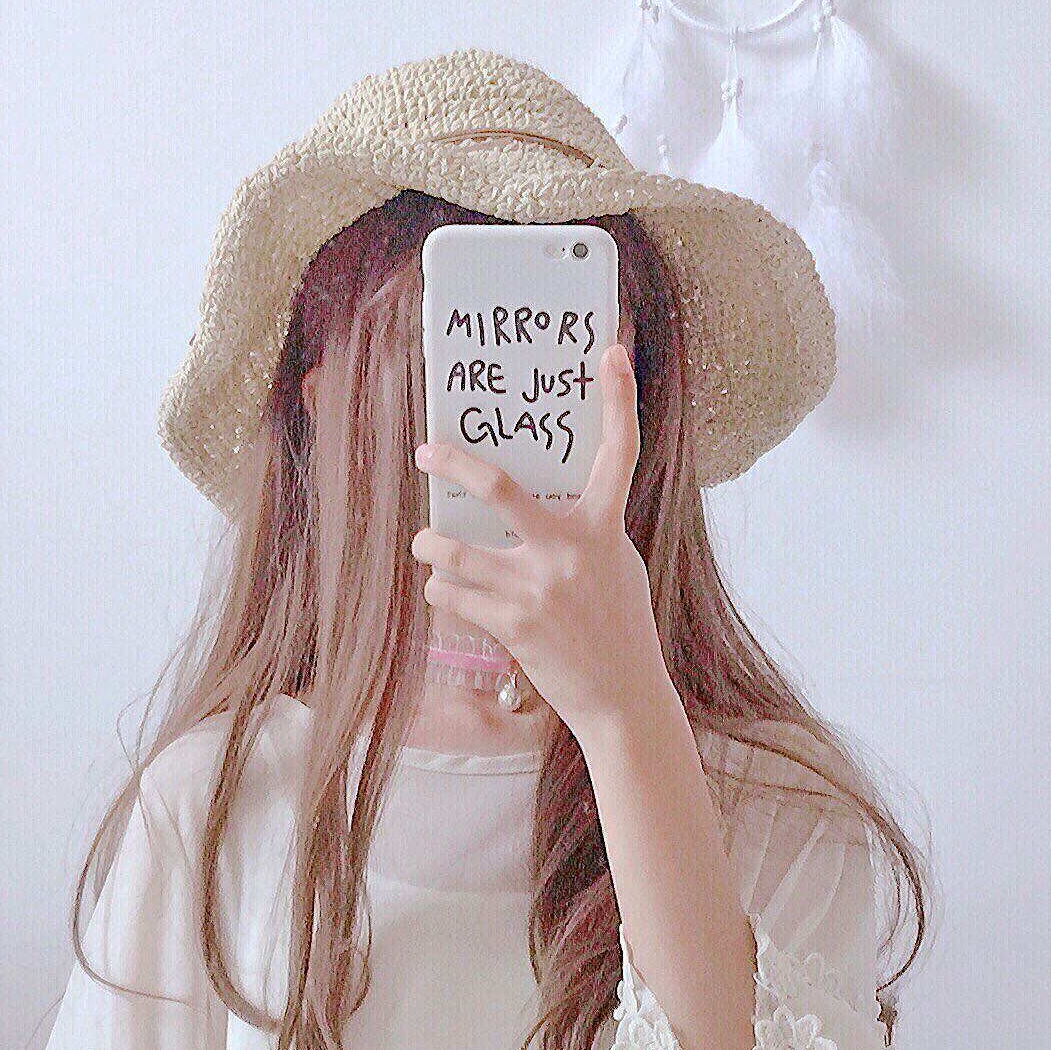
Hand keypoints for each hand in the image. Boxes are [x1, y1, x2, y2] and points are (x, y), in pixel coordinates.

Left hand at [412, 340, 672, 742]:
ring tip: (427, 545)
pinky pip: (453, 595)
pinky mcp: (512, 625)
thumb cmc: (619, 627)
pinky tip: (447, 591)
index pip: (619, 452)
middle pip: (500, 488)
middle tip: (427, 453)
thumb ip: (583, 531)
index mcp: (603, 528)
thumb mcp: (615, 566)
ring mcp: (536, 589)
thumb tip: (535, 507)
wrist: (623, 698)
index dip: (619, 398)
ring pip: (454, 551)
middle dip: (453, 465)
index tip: (611, 351)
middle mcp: (568, 550)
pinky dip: (442, 590)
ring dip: (430, 547)